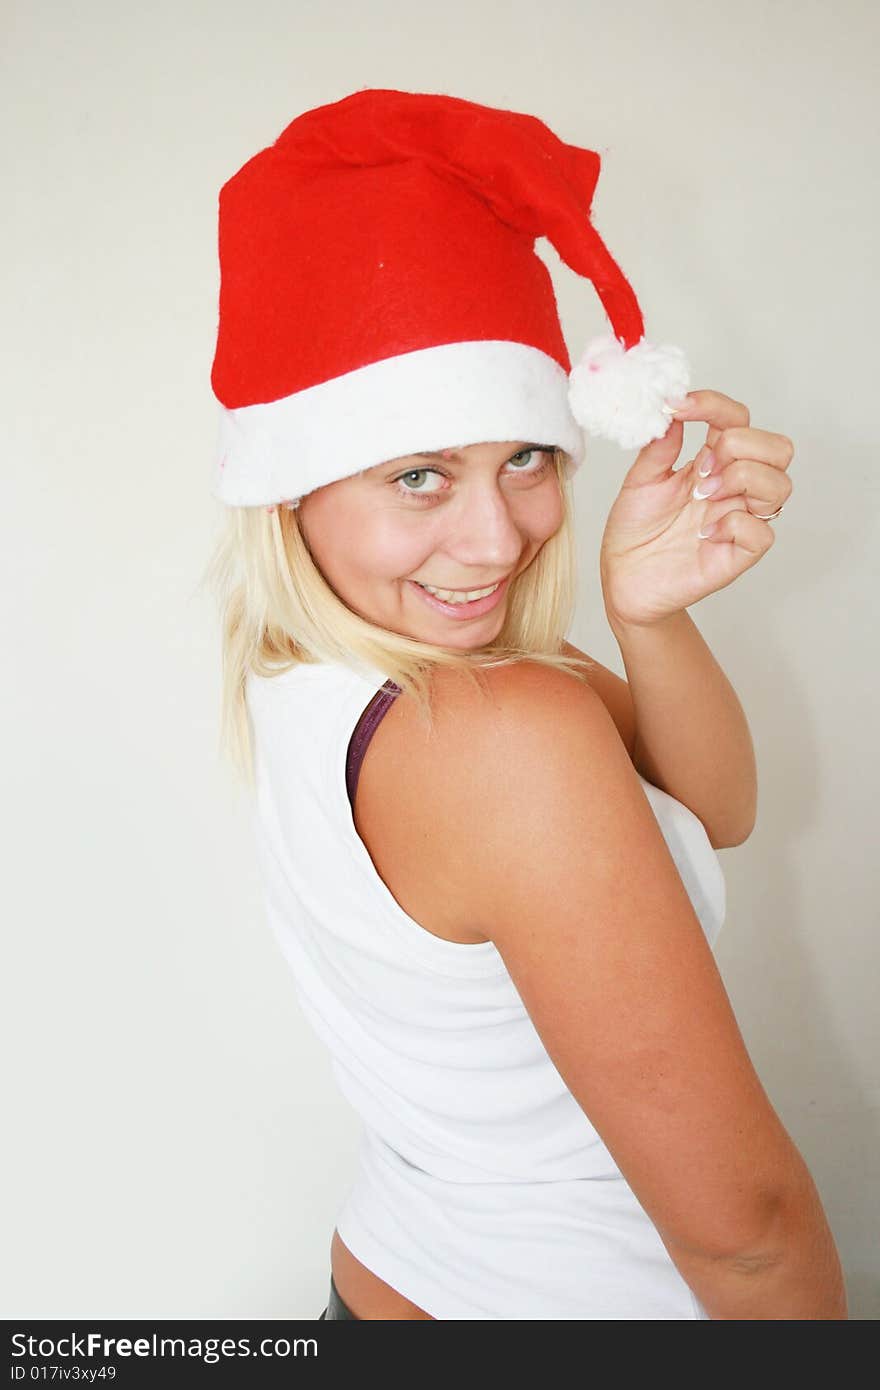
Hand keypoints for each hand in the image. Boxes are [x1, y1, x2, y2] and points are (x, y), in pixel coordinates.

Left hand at [599, 390, 793, 629]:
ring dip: (742, 480)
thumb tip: (672, 410)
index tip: (678, 406)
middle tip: (701, 469)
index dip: (714, 406)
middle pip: (778, 447)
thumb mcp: (639, 480)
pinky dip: (734, 524)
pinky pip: (762, 532)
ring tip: (703, 497)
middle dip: (741, 446)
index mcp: (711, 462)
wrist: (623, 578)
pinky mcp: (738, 554)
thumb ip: (659, 446)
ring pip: (780, 485)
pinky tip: (704, 533)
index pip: (737, 420)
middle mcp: (733, 487)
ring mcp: (739, 519)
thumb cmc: (635, 531)